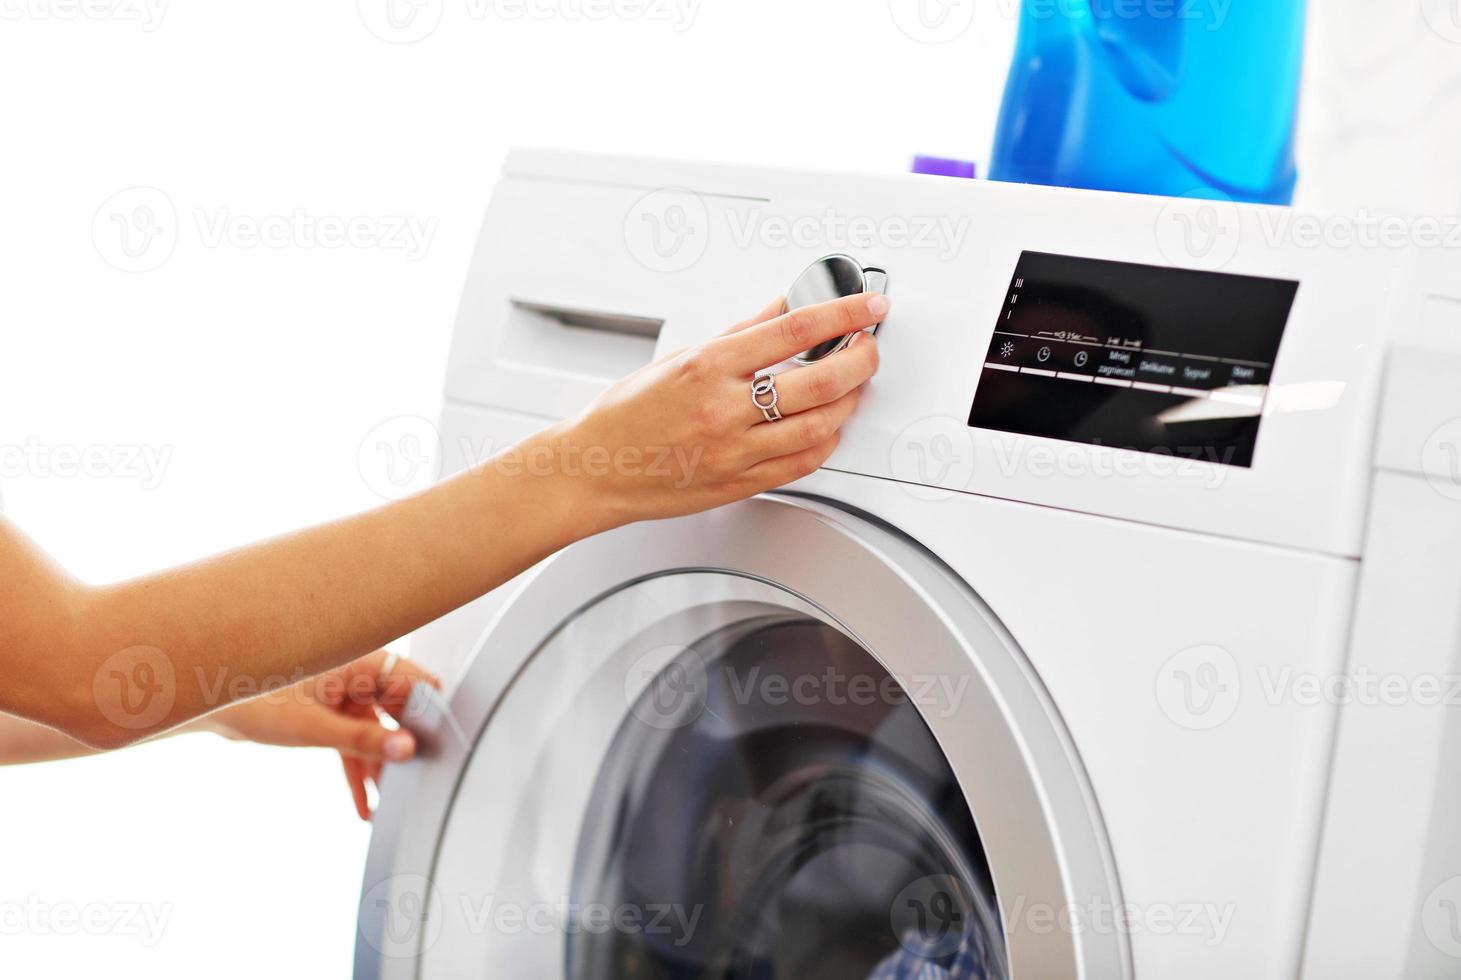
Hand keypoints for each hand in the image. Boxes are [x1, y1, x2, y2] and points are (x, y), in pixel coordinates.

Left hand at [203, 650, 438, 819]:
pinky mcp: (329, 713)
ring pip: (377, 733)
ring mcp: (345, 695)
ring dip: (380, 766)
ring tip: (389, 802)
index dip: (432, 715)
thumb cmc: (253, 698)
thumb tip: (407, 750)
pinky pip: (353, 743)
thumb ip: (365, 741)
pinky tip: (364, 805)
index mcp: (363, 662)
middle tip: (419, 781)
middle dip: (407, 747)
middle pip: (400, 712)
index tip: (441, 747)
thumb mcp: (314, 728)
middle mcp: (359, 675)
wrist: (207, 701)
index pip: (417, 686)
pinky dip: (357, 769)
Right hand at [528, 292, 885, 528]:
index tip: (869, 306)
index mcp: (708, 367)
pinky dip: (827, 441)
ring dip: (850, 401)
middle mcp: (724, 409)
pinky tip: (828, 426)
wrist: (594, 469)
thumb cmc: (625, 415)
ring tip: (852, 384)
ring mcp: (735, 450)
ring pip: (821, 426)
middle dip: (861, 359)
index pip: (796, 329)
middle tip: (868, 346)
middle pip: (821, 380)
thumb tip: (781, 308)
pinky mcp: (740, 483)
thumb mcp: (678, 357)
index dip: (844, 313)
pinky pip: (802, 463)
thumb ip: (739, 334)